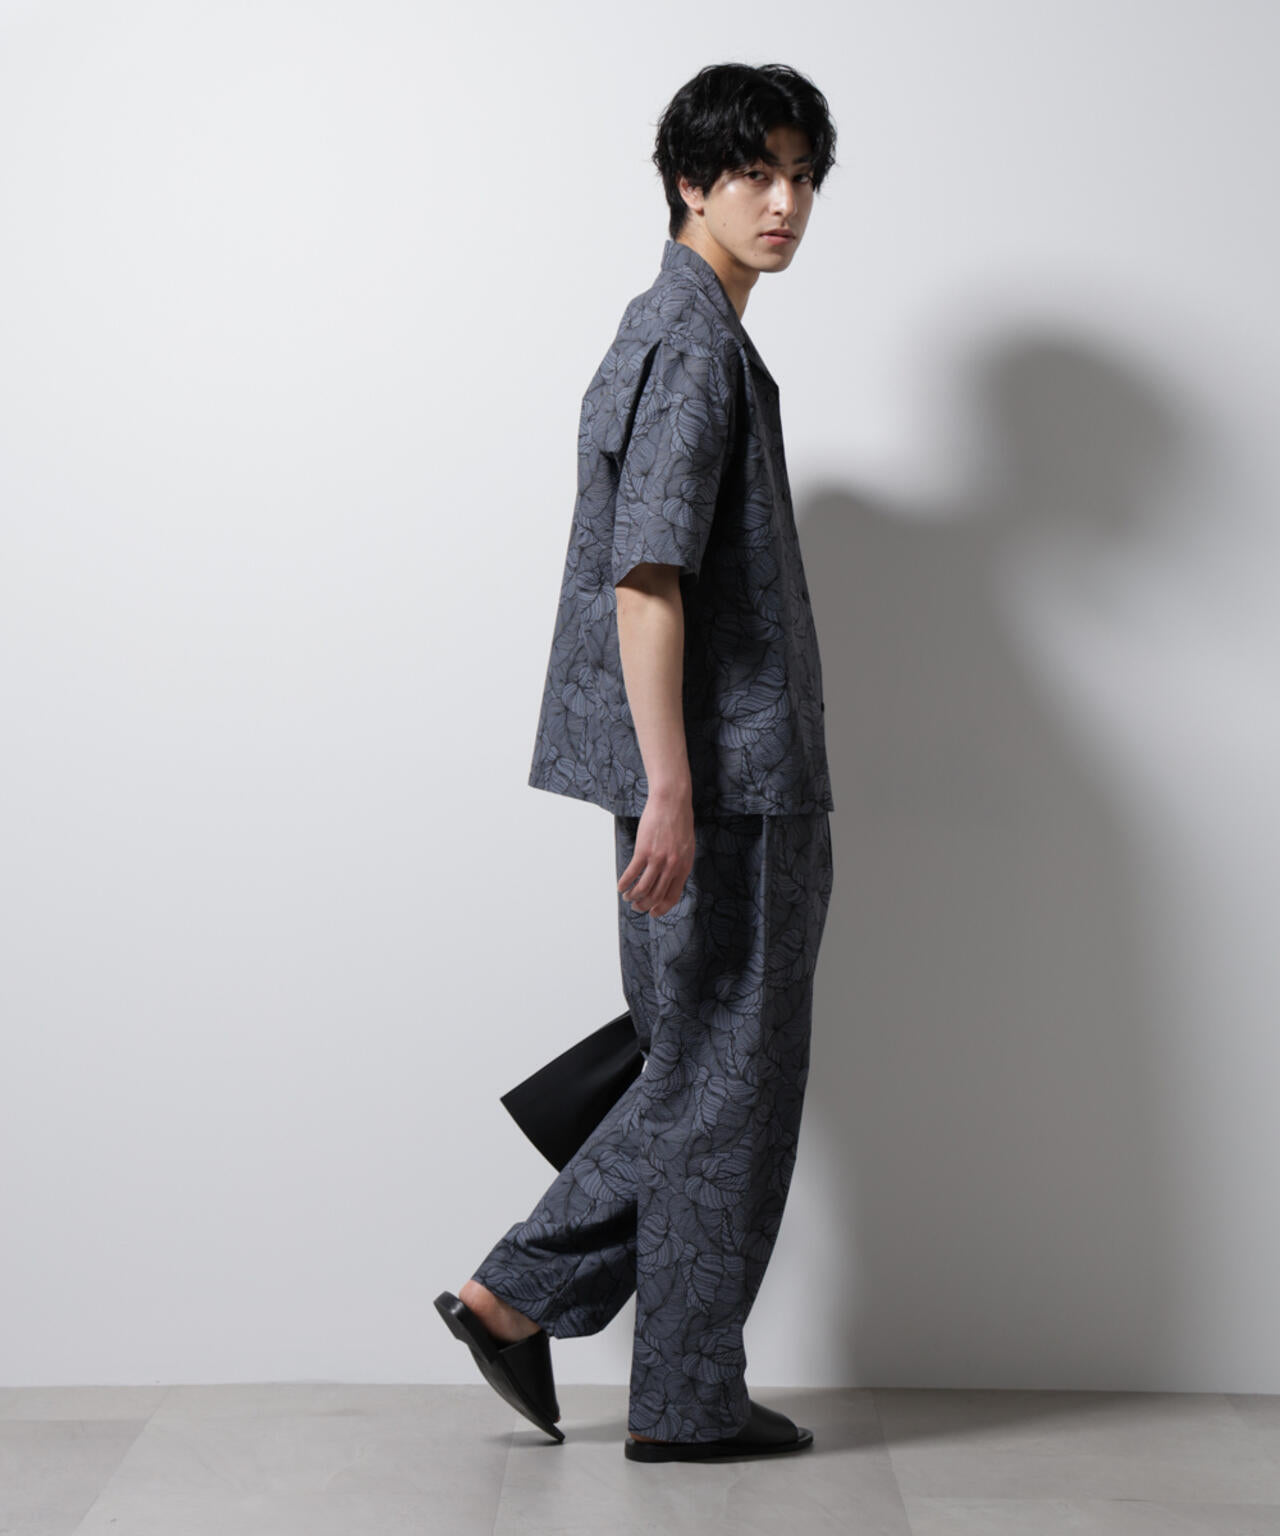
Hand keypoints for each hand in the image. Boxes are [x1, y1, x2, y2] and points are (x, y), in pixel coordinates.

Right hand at [617, 794, 694, 916]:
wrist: (672, 801)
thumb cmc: (679, 821)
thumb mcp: (686, 846)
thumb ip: (679, 863)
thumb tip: (670, 877)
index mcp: (684, 867)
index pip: (672, 896)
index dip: (661, 908)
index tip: (653, 912)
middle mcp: (672, 866)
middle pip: (656, 895)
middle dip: (645, 905)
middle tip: (637, 906)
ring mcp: (658, 859)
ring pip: (643, 888)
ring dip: (633, 896)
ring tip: (627, 897)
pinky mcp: (644, 850)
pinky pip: (632, 873)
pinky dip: (625, 883)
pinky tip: (620, 886)